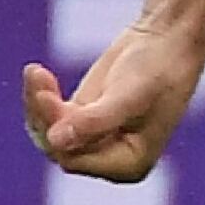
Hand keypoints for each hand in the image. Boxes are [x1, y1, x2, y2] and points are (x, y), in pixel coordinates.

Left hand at [23, 8, 204, 184]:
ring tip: (36, 72)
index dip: (56, 132)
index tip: (45, 96)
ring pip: (49, 134)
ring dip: (38, 104)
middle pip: (58, 148)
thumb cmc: (159, 68)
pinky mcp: (83, 121)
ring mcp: (96, 141)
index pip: (76, 161)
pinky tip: (37, 72)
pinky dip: (39, 97)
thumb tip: (56, 142)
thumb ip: (96, 120)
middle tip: (38, 76)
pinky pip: (49, 119)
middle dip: (45, 115)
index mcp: (130, 164)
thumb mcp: (130, 94)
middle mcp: (111, 159)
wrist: (168, 40)